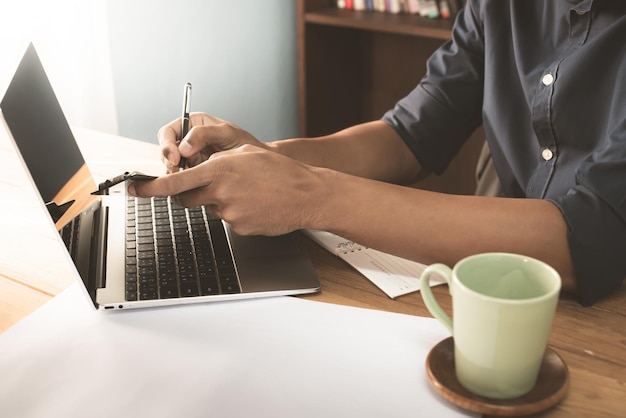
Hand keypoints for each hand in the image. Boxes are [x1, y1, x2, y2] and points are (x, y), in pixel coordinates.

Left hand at [129, 144, 327, 235]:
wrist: (307, 195)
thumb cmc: (280, 172)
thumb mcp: (245, 153)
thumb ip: (216, 161)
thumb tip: (195, 172)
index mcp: (219, 169)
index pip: (174, 181)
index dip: (150, 188)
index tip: (133, 190)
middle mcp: (221, 192)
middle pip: (185, 199)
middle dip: (186, 195)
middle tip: (204, 187)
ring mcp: (230, 213)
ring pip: (209, 209)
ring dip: (218, 202)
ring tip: (246, 193)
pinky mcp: (239, 228)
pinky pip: (227, 220)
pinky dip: (236, 213)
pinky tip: (254, 205)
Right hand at [158, 112, 267, 172]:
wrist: (257, 163)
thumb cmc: (244, 144)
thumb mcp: (226, 133)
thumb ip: (204, 134)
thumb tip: (184, 147)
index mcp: (192, 125)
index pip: (167, 133)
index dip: (167, 145)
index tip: (175, 157)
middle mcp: (187, 141)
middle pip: (166, 152)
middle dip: (171, 162)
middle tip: (181, 170)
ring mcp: (190, 159)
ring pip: (172, 168)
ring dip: (178, 174)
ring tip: (192, 176)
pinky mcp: (195, 173)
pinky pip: (183, 179)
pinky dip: (186, 183)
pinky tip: (195, 183)